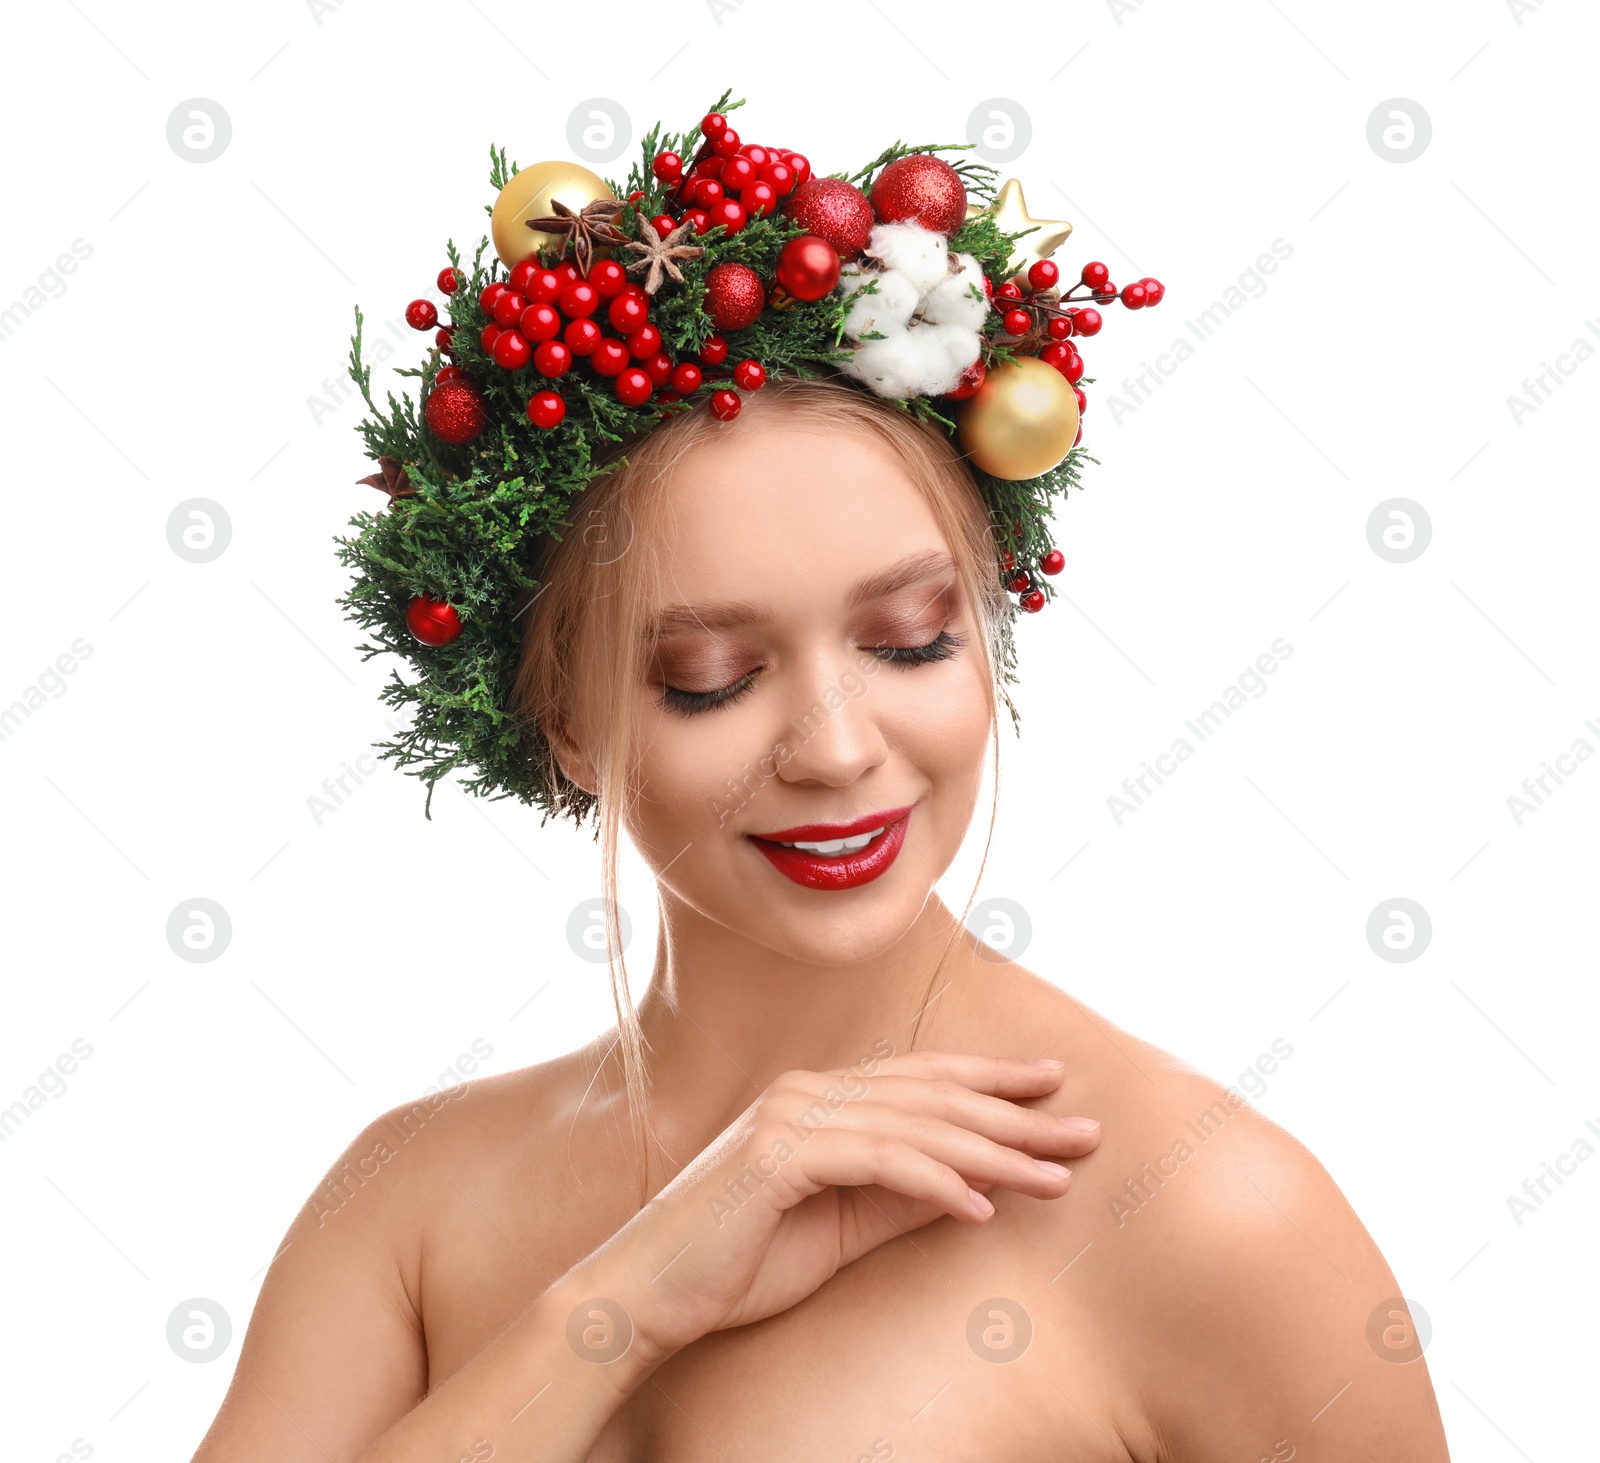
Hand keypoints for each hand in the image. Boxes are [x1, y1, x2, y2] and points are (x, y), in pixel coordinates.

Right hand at [574, 1051, 1099, 1362]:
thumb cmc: (736, 1263)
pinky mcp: (778, 1155)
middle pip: (932, 1096)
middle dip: (1015, 1114)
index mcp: (817, 1099)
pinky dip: (934, 1182)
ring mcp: (791, 1117)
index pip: (922, 1081)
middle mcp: (807, 1092)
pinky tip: (981, 1208)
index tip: (1053, 1088)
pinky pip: (876, 1163)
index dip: (991, 1081)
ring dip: (992, 1152)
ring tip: (1053, 1175)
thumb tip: (974, 1186)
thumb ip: (896, 1199)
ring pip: (916, 1125)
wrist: (645, 1294)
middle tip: (1084, 1131)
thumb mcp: (837, 1230)